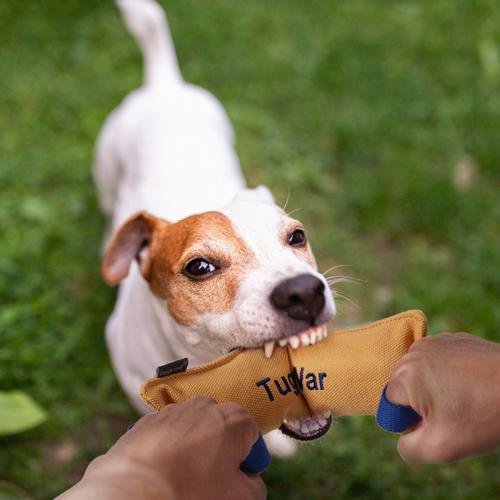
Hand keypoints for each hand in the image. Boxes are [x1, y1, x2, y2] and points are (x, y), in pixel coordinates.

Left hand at [59, 397, 265, 499]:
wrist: (134, 491)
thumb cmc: (190, 492)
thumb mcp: (239, 498)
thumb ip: (255, 487)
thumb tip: (249, 481)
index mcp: (234, 419)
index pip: (252, 438)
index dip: (247, 463)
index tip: (236, 480)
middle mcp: (206, 405)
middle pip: (222, 431)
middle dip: (220, 453)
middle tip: (210, 482)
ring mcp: (175, 410)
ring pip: (194, 432)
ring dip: (193, 451)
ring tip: (181, 479)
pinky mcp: (148, 420)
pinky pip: (167, 435)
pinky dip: (168, 450)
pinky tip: (162, 473)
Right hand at [386, 332, 499, 463]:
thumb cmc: (483, 416)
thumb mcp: (440, 448)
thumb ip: (407, 447)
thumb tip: (402, 436)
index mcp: (405, 374)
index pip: (390, 405)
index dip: (411, 421)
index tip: (437, 425)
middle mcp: (414, 351)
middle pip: (404, 387)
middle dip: (421, 404)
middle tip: (452, 415)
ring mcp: (435, 341)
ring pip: (421, 374)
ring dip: (434, 389)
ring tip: (464, 400)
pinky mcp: (453, 339)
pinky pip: (438, 362)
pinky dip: (448, 375)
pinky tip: (471, 387)